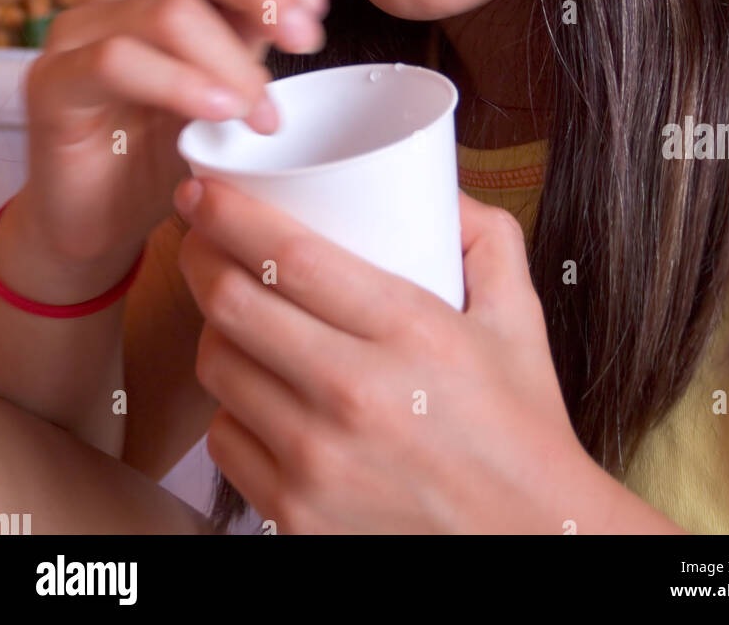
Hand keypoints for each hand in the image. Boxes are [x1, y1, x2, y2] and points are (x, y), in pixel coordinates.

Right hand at [20, 0, 328, 262]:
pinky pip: (118, 61)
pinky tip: (219, 114)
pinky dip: (181, 84)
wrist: (96, 218)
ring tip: (262, 113)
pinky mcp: (51, 82)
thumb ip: (253, 31)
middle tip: (306, 40)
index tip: (316, 6)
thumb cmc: (160, 145)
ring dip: (232, 61)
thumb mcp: (225, 79)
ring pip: (167, 12)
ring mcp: (77, 31)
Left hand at [175, 178, 584, 533]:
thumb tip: (443, 189)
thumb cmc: (520, 429)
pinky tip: (257, 391)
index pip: (290, 256)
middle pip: (233, 304)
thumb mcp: (519, 318)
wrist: (528, 540)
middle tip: (200, 237)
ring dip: (214, 329)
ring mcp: (318, 462)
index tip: (204, 192)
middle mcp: (355, 395)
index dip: (229, 215)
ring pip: (218, 368)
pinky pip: (225, 438)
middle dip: (200, 256)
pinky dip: (230, 406)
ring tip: (235, 313)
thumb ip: (487, 238)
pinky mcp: (296, 516)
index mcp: (409, 331)